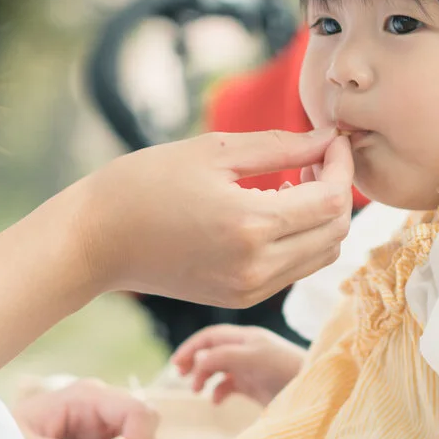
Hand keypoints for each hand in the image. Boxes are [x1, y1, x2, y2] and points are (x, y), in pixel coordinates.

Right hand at [72, 130, 353, 307]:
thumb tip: (328, 140)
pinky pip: (295, 269)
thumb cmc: (145, 184)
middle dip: (338, 190)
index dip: (342, 166)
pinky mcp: (240, 299)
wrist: (95, 241)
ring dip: (322, 217)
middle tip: (314, 158)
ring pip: (321, 254)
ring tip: (292, 182)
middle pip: (336, 231)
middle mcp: (257, 267)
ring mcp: (250, 290)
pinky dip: (301, 238)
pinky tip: (272, 209)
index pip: (332, 200)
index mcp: (251, 226)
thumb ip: (281, 147)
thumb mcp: (214, 150)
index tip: (331, 141)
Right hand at [171, 324, 306, 405]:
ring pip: (218, 368)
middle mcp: (247, 350)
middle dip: (195, 361)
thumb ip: (224, 356)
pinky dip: (218, 392)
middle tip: (181, 376)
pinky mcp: (255, 386)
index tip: (176, 364)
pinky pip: (229, 386)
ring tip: (197, 390)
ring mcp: (250, 368)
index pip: (211, 336)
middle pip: (212, 350)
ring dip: (204, 377)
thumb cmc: (286, 369)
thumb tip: (198, 359)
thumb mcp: (254, 358)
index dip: (192, 347)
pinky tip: (216, 401)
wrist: (313, 391)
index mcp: (246, 337)